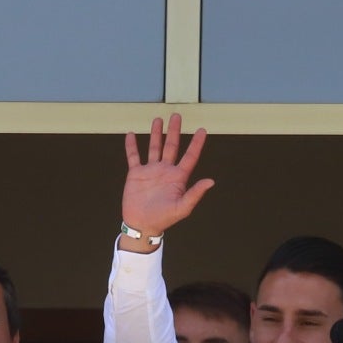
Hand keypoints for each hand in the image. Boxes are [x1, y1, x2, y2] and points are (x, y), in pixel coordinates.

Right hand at [119, 114, 213, 243]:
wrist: (142, 225)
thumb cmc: (163, 219)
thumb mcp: (182, 207)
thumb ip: (195, 193)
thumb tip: (211, 181)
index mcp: (178, 177)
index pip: (190, 156)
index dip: (197, 143)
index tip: (202, 130)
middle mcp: (165, 171)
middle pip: (171, 146)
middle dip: (174, 131)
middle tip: (177, 116)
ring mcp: (150, 171)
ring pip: (154, 147)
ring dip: (156, 134)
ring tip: (158, 120)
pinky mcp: (136, 174)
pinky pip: (133, 156)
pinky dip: (132, 146)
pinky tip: (132, 135)